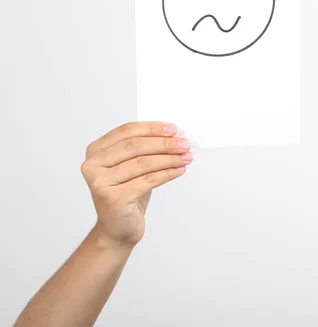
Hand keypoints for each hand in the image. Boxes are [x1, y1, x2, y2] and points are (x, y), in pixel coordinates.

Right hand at [80, 122, 193, 248]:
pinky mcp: (114, 198)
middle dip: (164, 143)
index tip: (173, 129)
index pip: (127, 131)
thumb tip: (174, 136)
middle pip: (135, 146)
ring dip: (169, 158)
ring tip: (186, 157)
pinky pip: (147, 180)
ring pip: (143, 163)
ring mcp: (101, 182)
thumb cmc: (127, 193)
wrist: (117, 228)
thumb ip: (145, 148)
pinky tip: (179, 170)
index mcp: (96, 150)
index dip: (152, 128)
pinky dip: (167, 174)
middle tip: (184, 144)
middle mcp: (93, 165)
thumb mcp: (133, 166)